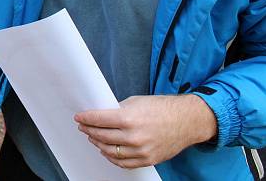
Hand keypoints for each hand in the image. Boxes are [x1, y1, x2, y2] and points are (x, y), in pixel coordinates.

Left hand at [75, 94, 216, 168]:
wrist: (187, 121)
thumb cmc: (163, 108)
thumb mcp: (135, 102)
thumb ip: (117, 110)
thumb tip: (101, 115)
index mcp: (128, 118)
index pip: (98, 120)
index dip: (85, 118)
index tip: (78, 117)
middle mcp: (133, 136)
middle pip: (102, 136)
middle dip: (89, 130)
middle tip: (83, 126)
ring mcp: (141, 150)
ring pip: (110, 151)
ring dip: (98, 144)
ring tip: (93, 138)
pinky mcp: (147, 159)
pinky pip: (123, 163)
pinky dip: (112, 158)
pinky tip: (106, 151)